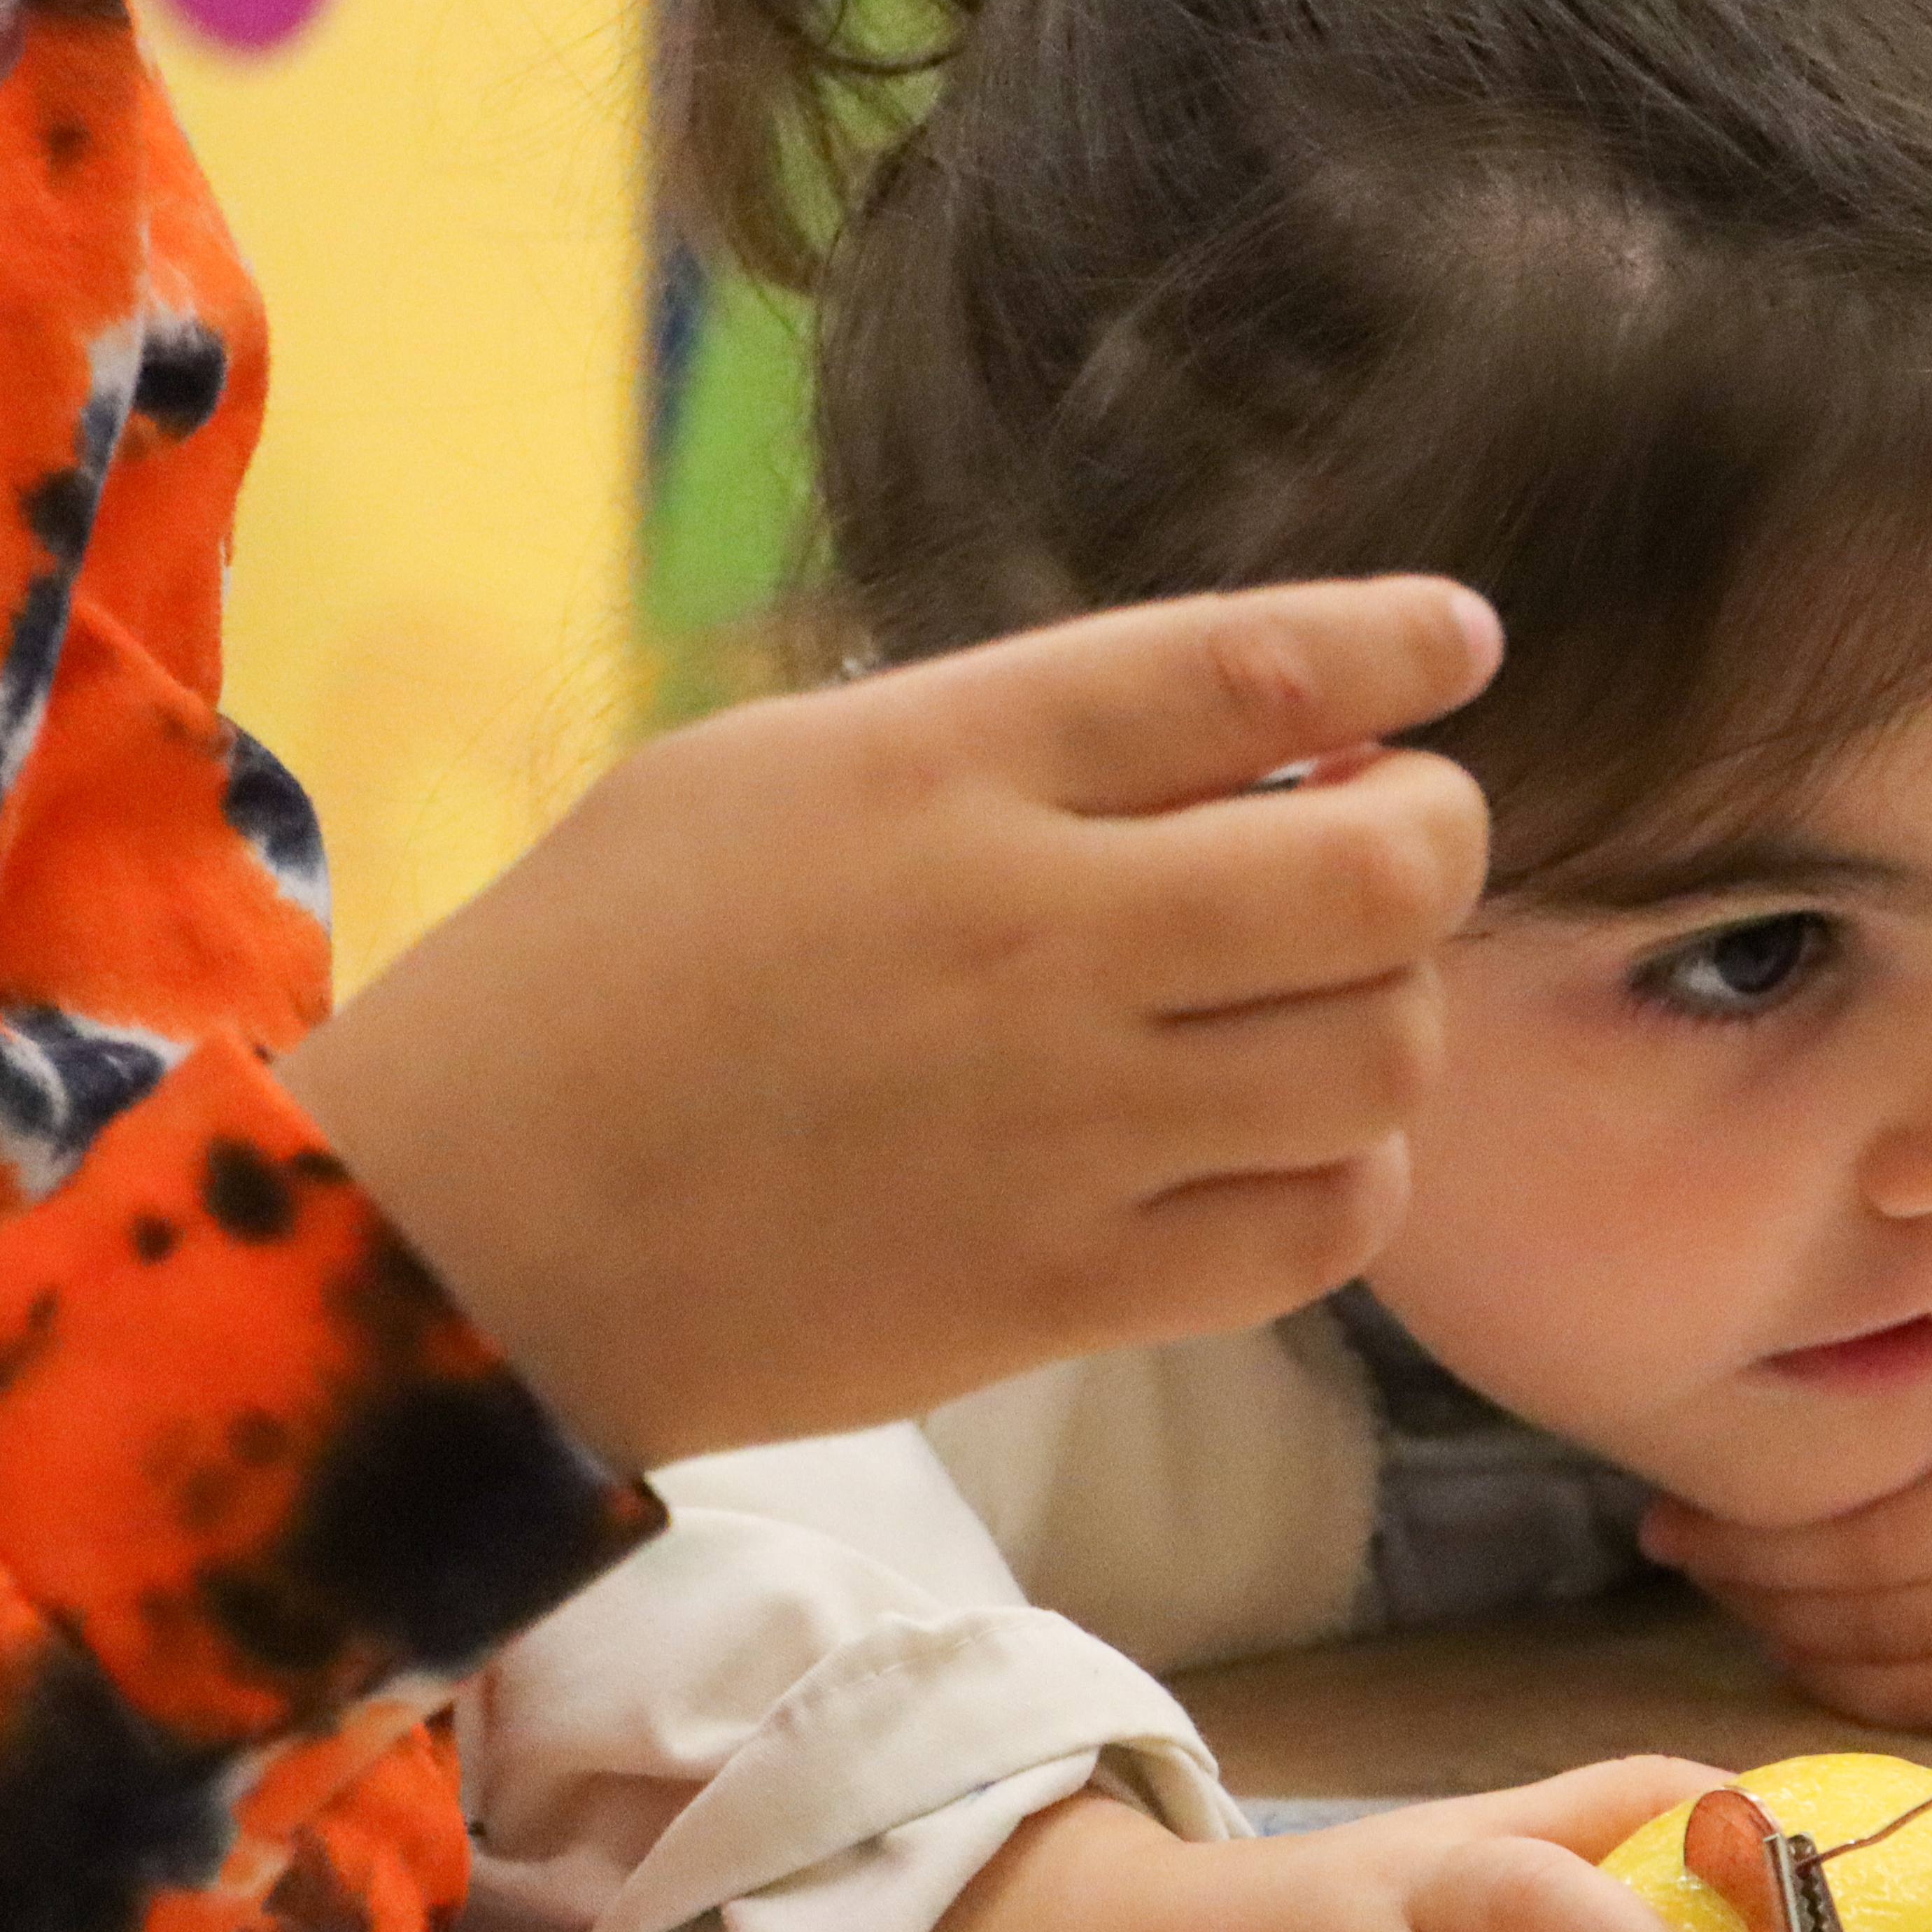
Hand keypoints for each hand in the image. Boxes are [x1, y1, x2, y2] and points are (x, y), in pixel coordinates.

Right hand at [286, 577, 1506, 1470]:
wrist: (471, 1233)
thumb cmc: (612, 977)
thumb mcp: (770, 771)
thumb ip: (1007, 744)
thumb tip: (1256, 733)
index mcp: (938, 767)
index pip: (1247, 666)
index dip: (1397, 643)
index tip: (1459, 644)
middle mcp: (1031, 934)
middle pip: (1389, 872)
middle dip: (1436, 840)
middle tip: (1386, 849)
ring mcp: (1066, 1123)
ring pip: (1386, 1052)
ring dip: (1390, 1017)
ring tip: (1310, 1006)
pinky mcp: (1071, 1289)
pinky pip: (1326, 1225)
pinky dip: (1348, 1177)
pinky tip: (1282, 1145)